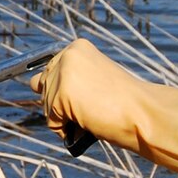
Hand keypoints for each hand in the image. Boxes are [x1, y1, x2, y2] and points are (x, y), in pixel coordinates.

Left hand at [31, 38, 177, 177]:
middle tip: (92, 109)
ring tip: (93, 115)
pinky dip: (65, 129)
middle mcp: (67, 55)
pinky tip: (88, 124)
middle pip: (44, 88)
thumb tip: (32, 82)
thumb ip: (66, 79)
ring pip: (46, 106)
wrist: (145, 113)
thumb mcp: (91, 82)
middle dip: (61, 105)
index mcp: (77, 48)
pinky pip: (52, 121)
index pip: (50, 72)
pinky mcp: (62, 95)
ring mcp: (63, 74)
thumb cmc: (124, 102)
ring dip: (65, 118)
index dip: (64, 91)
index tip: (87, 98)